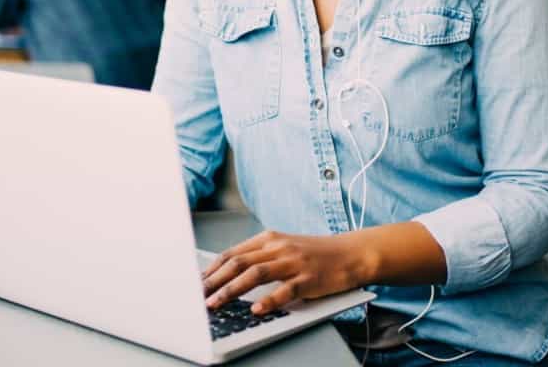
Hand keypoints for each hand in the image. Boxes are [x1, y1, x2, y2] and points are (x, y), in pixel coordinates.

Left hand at [201, 230, 372, 314]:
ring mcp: (294, 262)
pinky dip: (268, 300)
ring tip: (216, 304)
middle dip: (215, 281)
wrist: (351, 253)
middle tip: (199, 297)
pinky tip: (256, 309)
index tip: (197, 283)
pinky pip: (284, 290)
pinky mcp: (308, 279)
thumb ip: (259, 257)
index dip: (212, 269)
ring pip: (255, 274)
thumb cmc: (315, 254)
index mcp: (269, 239)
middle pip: (239, 263)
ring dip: (231, 290)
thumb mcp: (284, 248)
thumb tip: (227, 274)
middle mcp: (279, 247)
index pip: (232, 253)